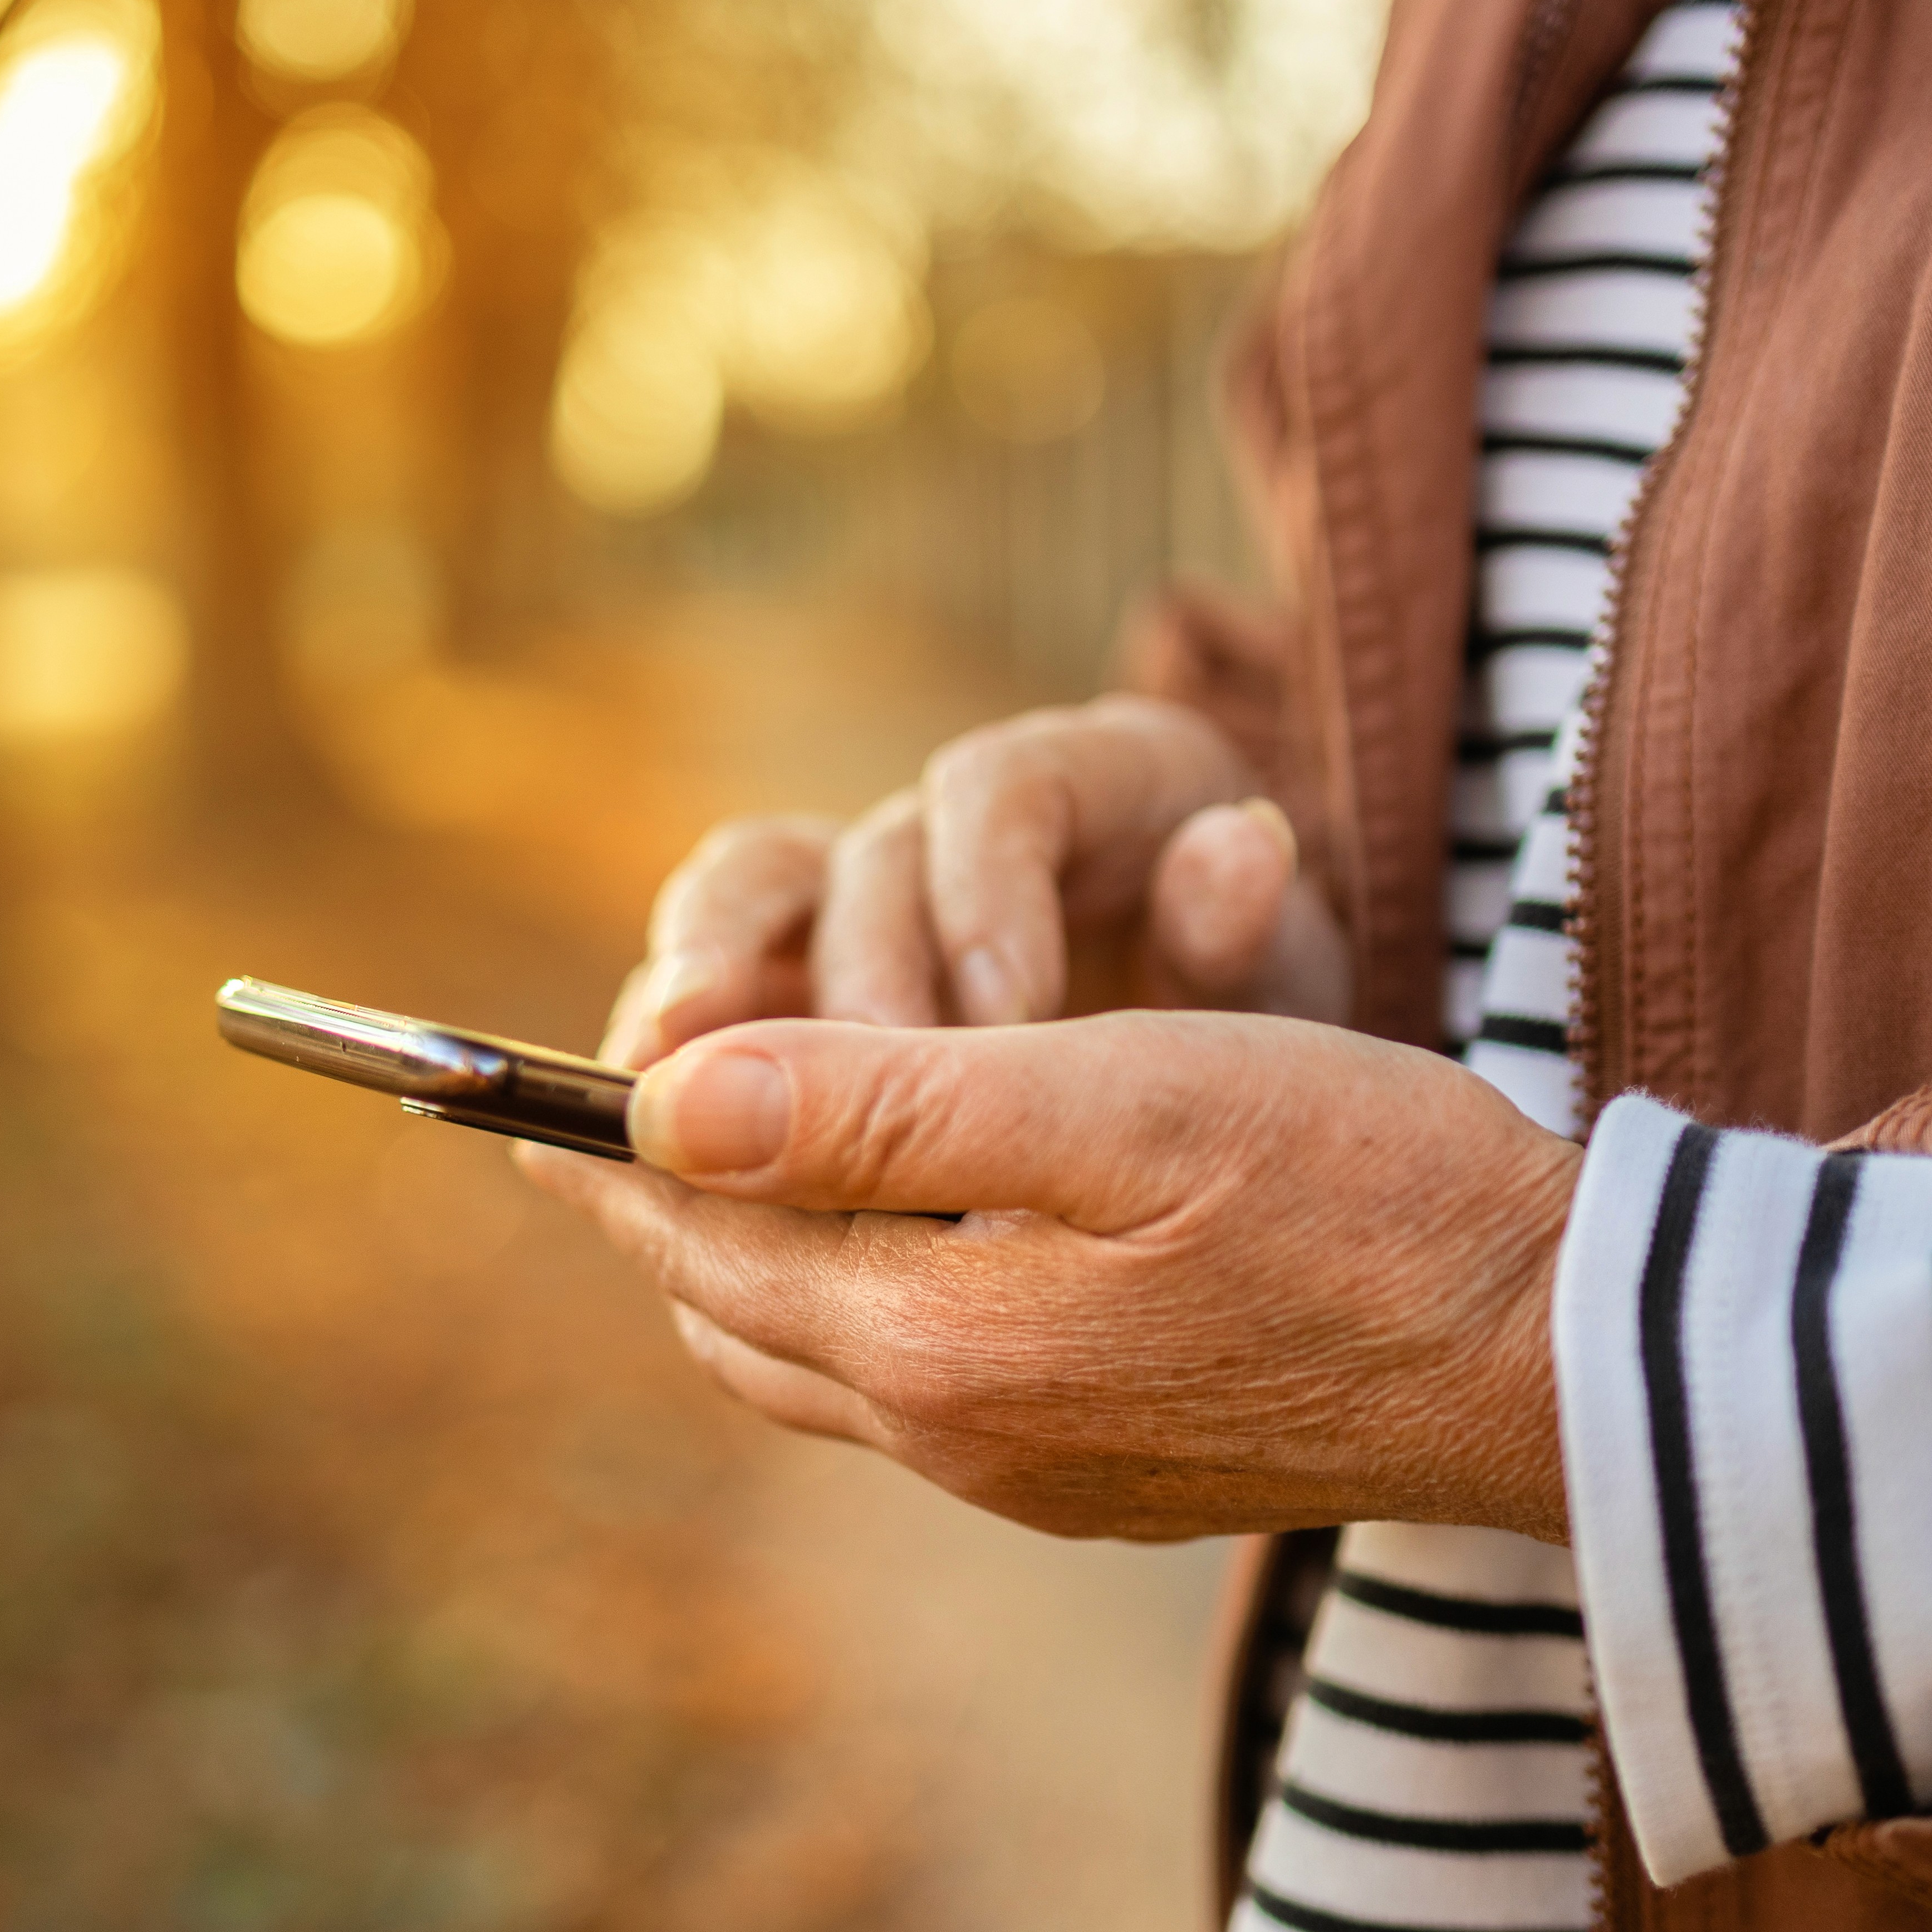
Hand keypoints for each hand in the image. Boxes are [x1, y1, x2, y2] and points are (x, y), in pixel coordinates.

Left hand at [521, 1010, 1578, 1542]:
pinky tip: (890, 1253)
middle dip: (662, 1216)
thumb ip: (879, 1105)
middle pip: (741, 1316)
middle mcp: (964, 1440)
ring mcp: (1039, 1478)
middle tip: (593, 1135)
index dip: (608, 1153)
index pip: (707, 1238)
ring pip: (822, 1367)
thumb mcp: (1109, 1101)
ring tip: (720, 1184)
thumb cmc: (1359, 1192)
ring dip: (757, 1268)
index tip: (510, 1110)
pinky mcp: (1112, 1479)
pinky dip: (860, 1309)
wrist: (1556, 1358)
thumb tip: (668, 1094)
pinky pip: (921, 1396)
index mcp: (938, 1349)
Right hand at [597, 697, 1351, 1067]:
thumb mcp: (1280, 1000)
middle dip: (839, 966)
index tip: (1010, 1013)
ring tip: (664, 1079)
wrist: (1246, 1124)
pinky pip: (711, 1004)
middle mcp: (954, 828)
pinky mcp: (797, 992)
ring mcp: (863, 905)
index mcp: (1096, 783)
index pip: (1002, 788)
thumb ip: (1237, 932)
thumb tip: (1238, 846)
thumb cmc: (1268, 1054)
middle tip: (837, 1072)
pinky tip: (651, 1148)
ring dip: (701, 989)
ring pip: (747, 903)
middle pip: (853, 853)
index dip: (987, 889)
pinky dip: (678, 1065)